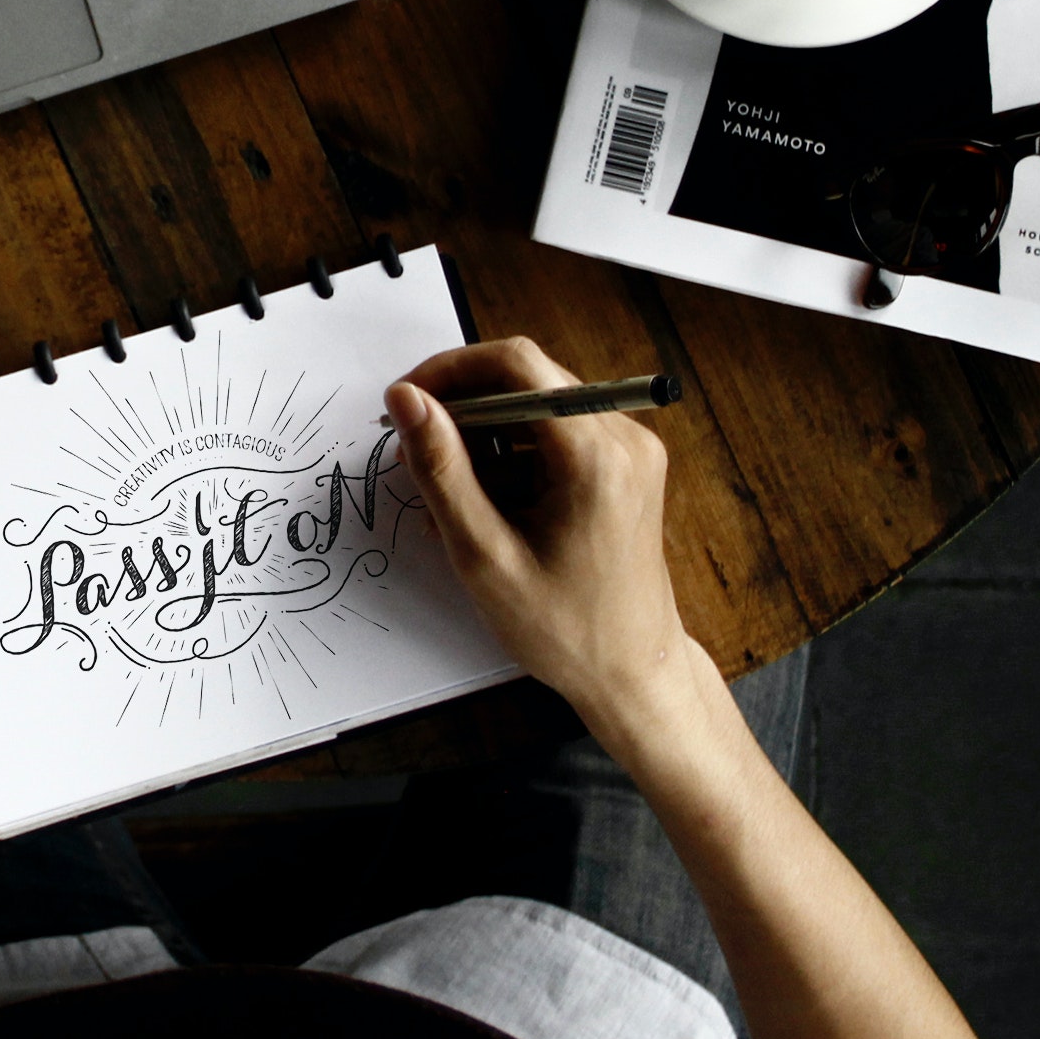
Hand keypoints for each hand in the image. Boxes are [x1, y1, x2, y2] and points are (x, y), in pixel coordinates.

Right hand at [386, 338, 710, 760]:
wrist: (634, 674)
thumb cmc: (565, 630)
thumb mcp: (485, 554)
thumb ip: (441, 469)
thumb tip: (405, 399)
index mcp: (596, 455)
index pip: (517, 364)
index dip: (450, 370)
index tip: (407, 403)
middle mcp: (624, 437)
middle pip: (527, 380)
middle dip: (464, 409)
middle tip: (417, 455)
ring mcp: (630, 450)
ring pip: (538, 406)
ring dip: (485, 438)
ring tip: (452, 500)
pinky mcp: (626, 467)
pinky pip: (558, 434)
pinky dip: (514, 458)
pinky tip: (487, 508)